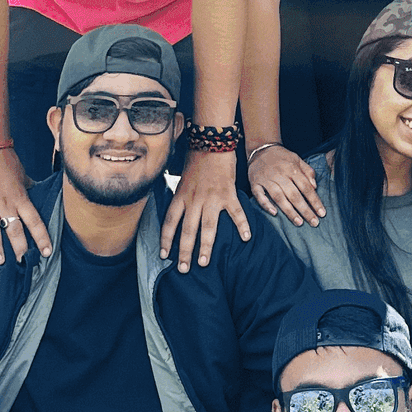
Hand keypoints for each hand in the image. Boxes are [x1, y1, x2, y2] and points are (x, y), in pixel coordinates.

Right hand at [0, 148, 52, 266]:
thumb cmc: (7, 162)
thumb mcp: (23, 176)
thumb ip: (30, 188)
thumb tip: (42, 191)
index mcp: (21, 198)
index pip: (35, 221)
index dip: (42, 237)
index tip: (47, 253)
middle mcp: (6, 203)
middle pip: (15, 228)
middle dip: (19, 247)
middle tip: (23, 264)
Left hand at [159, 146, 248, 271]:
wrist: (212, 141)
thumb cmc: (196, 159)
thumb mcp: (181, 179)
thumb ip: (180, 197)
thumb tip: (177, 213)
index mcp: (181, 196)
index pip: (170, 223)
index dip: (166, 240)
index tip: (165, 255)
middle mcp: (194, 200)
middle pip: (187, 231)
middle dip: (185, 252)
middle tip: (184, 269)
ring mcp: (211, 198)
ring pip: (207, 227)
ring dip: (206, 247)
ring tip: (204, 263)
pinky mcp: (228, 194)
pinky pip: (235, 213)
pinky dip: (242, 225)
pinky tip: (246, 238)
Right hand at [247, 142, 325, 225]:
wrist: (261, 149)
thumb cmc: (281, 157)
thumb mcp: (297, 159)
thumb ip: (308, 171)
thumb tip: (315, 186)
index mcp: (292, 169)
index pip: (306, 187)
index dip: (314, 201)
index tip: (322, 213)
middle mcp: (280, 175)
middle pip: (294, 195)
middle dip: (305, 210)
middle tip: (314, 223)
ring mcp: (267, 179)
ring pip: (279, 197)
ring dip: (289, 211)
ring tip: (299, 222)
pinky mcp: (255, 183)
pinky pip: (259, 195)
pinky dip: (266, 204)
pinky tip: (274, 213)